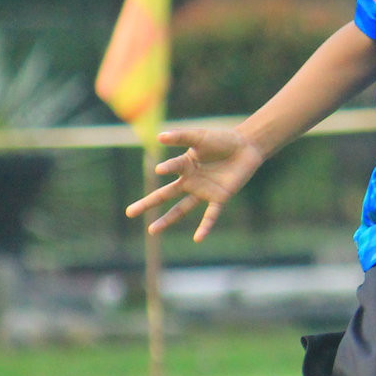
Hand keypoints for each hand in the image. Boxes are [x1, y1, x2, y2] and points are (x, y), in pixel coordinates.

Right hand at [126, 124, 264, 241]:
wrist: (246, 147)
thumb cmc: (221, 140)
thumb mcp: (200, 137)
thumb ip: (181, 137)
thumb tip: (159, 136)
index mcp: (184, 165)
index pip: (172, 168)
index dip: (167, 168)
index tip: (160, 170)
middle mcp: (190, 181)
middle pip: (165, 195)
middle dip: (148, 203)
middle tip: (129, 212)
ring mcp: (203, 191)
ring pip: (181, 209)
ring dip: (167, 219)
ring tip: (151, 230)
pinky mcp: (219, 198)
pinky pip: (210, 215)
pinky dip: (205, 227)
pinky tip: (197, 238)